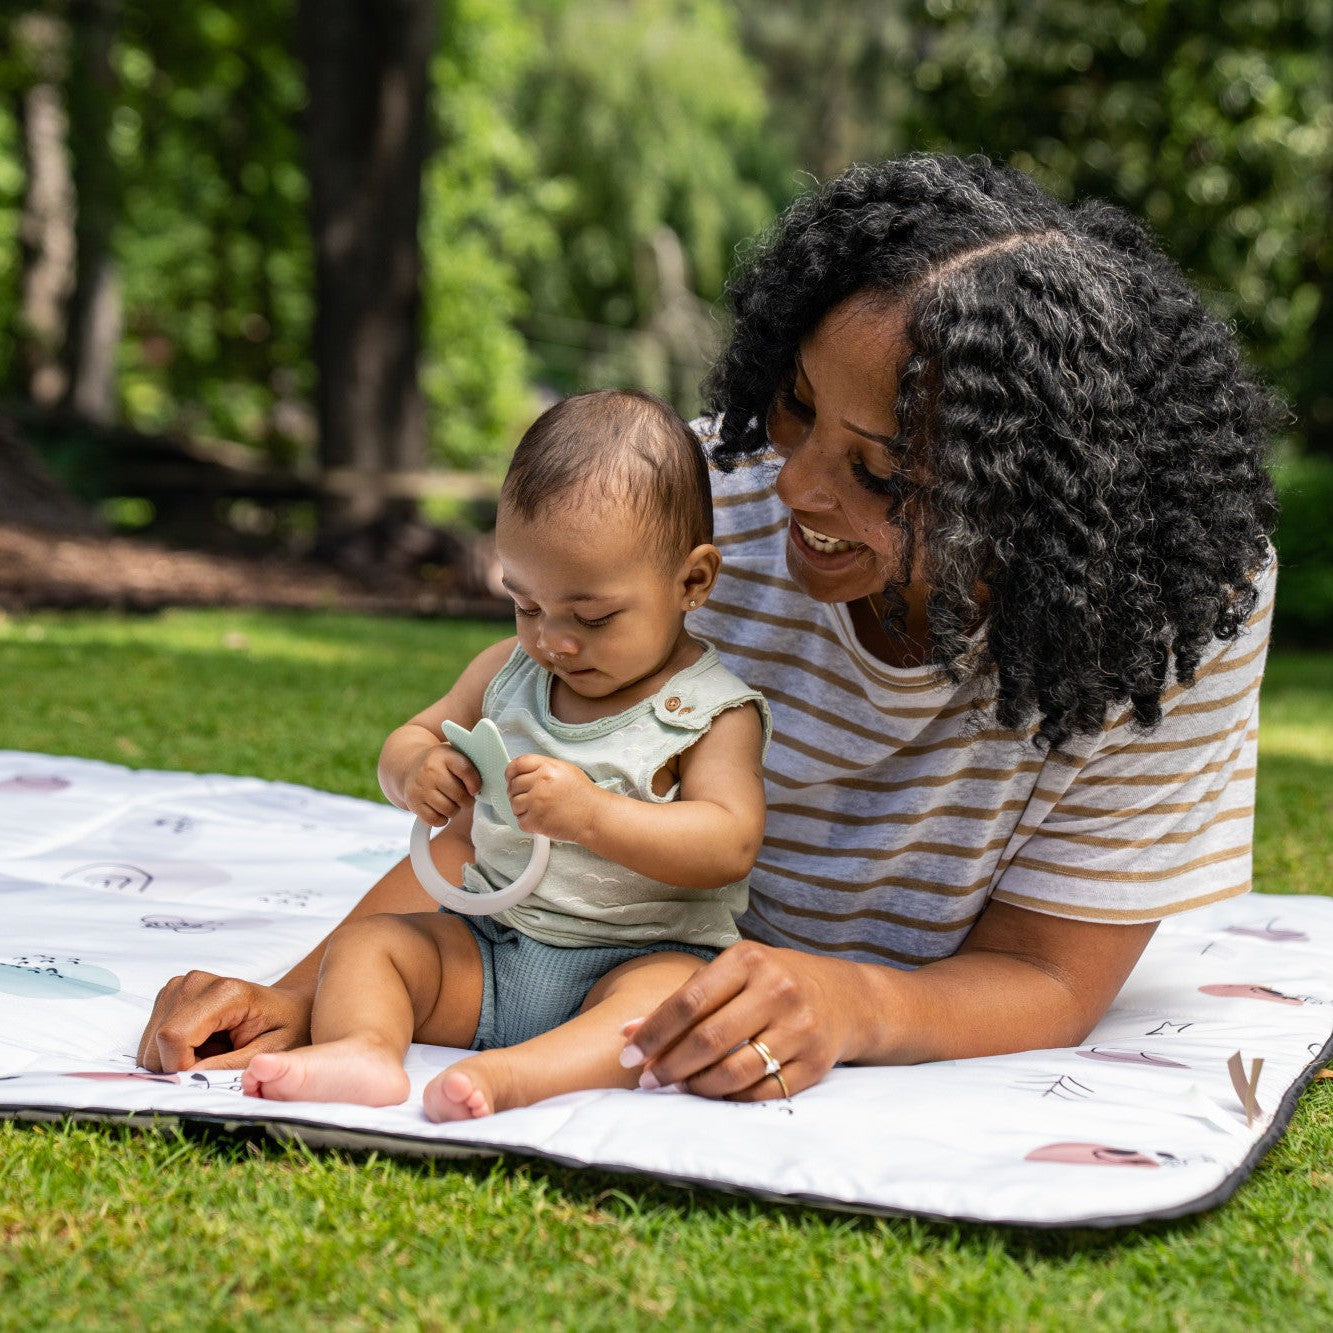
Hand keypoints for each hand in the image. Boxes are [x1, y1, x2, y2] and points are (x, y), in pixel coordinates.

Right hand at [137, 971, 311, 1072]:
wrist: (286, 1008)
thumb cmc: (284, 1028)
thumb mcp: (271, 1053)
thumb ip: (231, 1066)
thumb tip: (191, 1077)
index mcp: (225, 992)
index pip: (174, 1036)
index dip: (181, 1067)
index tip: (207, 1076)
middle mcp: (196, 982)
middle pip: (158, 1041)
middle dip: (179, 1066)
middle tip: (216, 1064)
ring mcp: (179, 986)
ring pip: (151, 1043)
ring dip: (176, 1060)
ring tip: (214, 1053)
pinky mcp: (170, 996)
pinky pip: (153, 1039)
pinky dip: (173, 1052)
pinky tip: (203, 1046)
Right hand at [402, 743, 481, 826]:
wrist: (410, 766)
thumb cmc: (440, 764)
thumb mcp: (454, 754)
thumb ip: (471, 763)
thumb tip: (492, 777)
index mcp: (445, 755)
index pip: (466, 770)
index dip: (475, 784)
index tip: (476, 789)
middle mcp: (431, 770)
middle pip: (459, 795)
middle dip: (466, 800)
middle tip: (464, 798)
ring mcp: (421, 787)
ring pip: (448, 809)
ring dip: (454, 810)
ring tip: (452, 802)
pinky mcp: (413, 802)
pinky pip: (435, 820)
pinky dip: (442, 819)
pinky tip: (440, 809)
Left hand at [505, 753, 600, 841]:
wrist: (594, 816)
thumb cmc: (582, 795)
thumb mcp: (565, 770)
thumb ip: (543, 768)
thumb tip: (521, 772)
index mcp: (548, 768)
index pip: (518, 764)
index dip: (511, 772)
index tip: (511, 778)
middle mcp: (540, 782)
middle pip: (513, 785)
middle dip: (517, 792)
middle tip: (529, 798)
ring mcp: (536, 802)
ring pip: (513, 804)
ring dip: (522, 808)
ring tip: (538, 809)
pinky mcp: (536, 821)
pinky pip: (519, 820)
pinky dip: (527, 822)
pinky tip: (540, 819)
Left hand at [618, 942, 858, 1100]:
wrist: (844, 997)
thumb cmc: (771, 983)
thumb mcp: (732, 975)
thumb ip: (683, 1001)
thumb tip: (627, 1032)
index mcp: (749, 960)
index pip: (689, 1001)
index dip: (654, 1033)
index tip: (629, 1055)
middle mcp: (777, 990)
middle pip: (709, 1039)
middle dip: (670, 1065)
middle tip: (648, 1081)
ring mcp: (800, 1027)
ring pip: (734, 1071)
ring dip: (697, 1086)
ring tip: (678, 1086)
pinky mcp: (816, 1062)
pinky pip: (762, 1092)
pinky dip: (731, 1098)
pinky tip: (714, 1093)